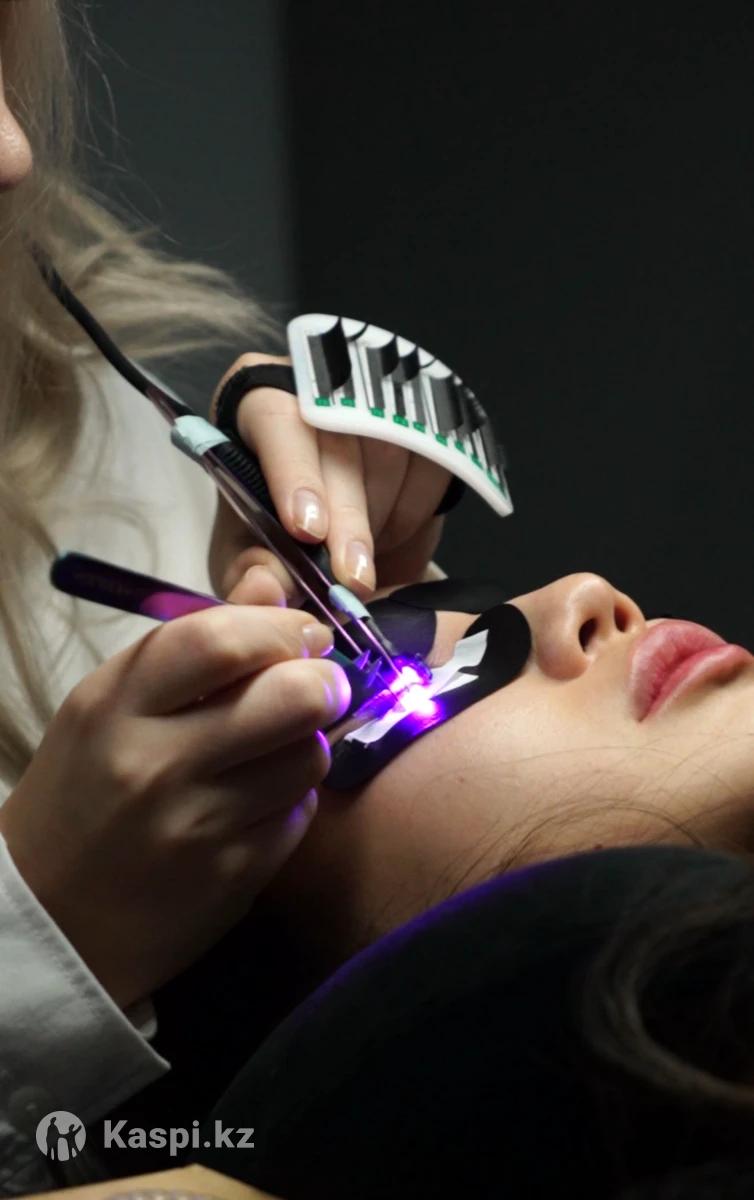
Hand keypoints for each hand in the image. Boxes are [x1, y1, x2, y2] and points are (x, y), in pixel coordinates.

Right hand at [0, 595, 349, 1008]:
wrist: (52, 917)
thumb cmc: (87, 789)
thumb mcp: (113, 705)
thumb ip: (194, 643)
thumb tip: (271, 586)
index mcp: (116, 706)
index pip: (219, 641)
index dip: (281, 626)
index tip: (303, 632)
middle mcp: (155, 764)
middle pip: (290, 697)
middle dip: (324, 680)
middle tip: (321, 684)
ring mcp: (196, 826)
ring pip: (309, 756)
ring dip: (309, 742)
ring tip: (278, 747)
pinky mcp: (233, 877)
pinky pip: (300, 813)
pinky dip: (294, 797)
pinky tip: (261, 800)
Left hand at [208, 352, 450, 602]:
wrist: (338, 537)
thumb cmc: (278, 533)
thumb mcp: (253, 556)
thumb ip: (251, 571)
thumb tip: (263, 589)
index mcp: (258, 410)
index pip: (274, 420)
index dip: (293, 473)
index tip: (307, 531)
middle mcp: (318, 395)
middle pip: (339, 443)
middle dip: (347, 518)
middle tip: (353, 577)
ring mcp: (377, 405)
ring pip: (389, 455)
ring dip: (378, 522)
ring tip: (358, 561)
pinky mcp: (424, 425)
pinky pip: (429, 470)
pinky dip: (411, 514)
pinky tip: (387, 533)